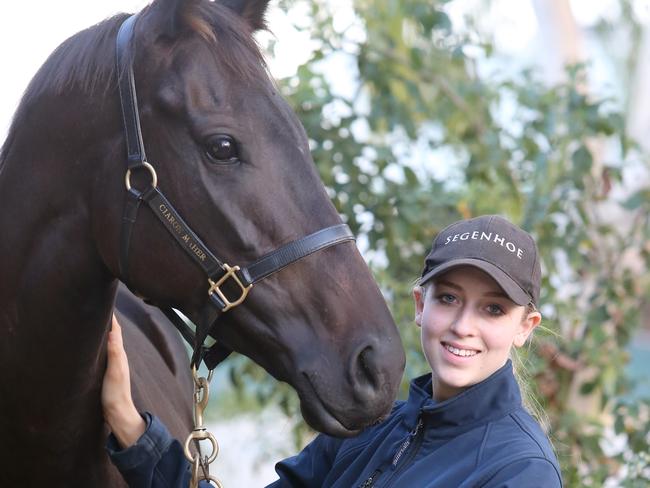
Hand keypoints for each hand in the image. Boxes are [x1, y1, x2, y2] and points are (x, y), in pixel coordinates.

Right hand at [102, 315, 145, 447]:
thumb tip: (114, 331)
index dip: (111, 317)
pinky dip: (98, 345)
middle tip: (96, 306)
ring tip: (93, 321)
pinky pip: (103, 353)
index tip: (104, 301)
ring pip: (107, 343)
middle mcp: (118, 357)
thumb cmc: (116, 394)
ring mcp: (113, 365)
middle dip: (106, 321)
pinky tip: (93, 346)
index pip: (116, 330)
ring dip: (102, 332)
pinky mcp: (107, 373)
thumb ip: (115, 353)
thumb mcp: (115, 373)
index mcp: (120, 354)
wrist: (118, 414)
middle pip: (112, 334)